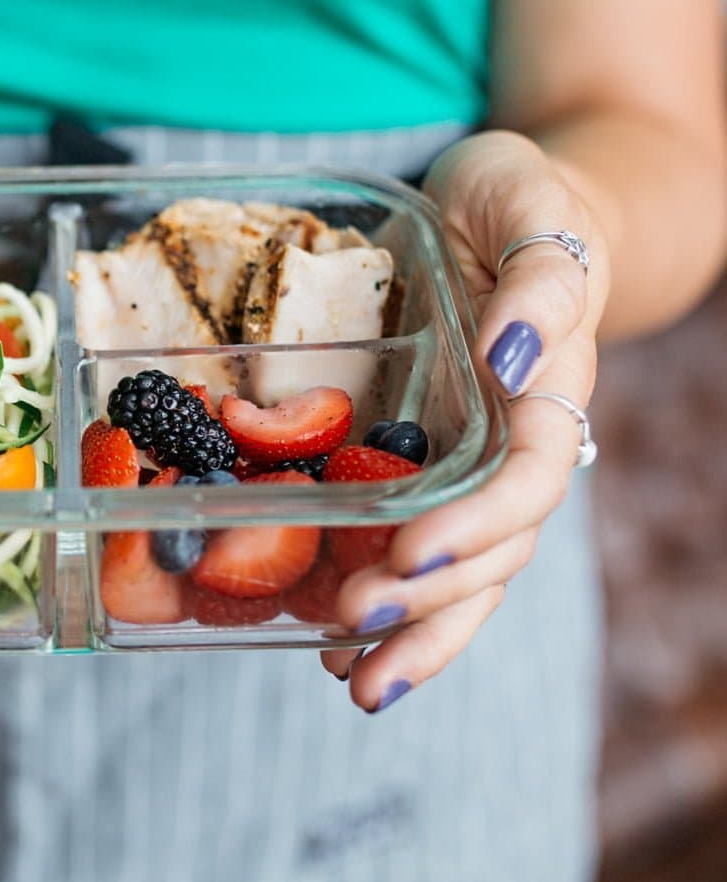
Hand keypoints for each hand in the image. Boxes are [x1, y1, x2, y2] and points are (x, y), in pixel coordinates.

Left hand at [321, 129, 608, 712]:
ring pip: (461, 576)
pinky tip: (331, 647)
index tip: (410, 551)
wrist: (507, 207)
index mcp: (551, 393)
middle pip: (493, 553)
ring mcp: (473, 467)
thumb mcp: (532, 208)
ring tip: (351, 680)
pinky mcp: (427, 470)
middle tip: (356, 630)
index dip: (477, 525)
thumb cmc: (520, 200)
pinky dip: (383, 604)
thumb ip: (539, 280)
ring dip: (411, 633)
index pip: (528, 480)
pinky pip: (414, 552)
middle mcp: (516, 447)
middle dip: (429, 602)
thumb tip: (514, 356)